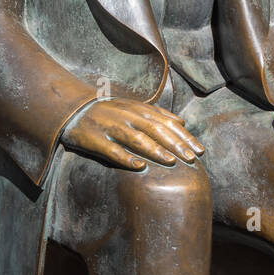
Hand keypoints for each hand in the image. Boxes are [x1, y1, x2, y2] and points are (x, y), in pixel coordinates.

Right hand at [62, 98, 203, 169]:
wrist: (73, 110)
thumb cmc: (110, 112)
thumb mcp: (134, 108)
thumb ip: (157, 114)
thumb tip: (182, 123)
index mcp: (138, 109)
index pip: (167, 122)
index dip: (184, 137)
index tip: (200, 151)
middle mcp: (127, 116)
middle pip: (155, 130)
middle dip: (175, 144)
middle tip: (191, 159)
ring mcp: (111, 127)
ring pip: (136, 139)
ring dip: (155, 150)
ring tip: (171, 162)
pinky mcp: (95, 139)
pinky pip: (112, 150)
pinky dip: (126, 158)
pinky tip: (139, 167)